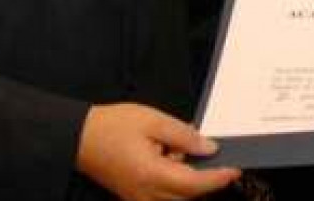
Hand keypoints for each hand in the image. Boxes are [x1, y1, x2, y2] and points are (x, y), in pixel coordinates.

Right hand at [76, 103, 239, 200]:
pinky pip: (163, 197)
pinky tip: (167, 158)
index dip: (218, 178)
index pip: (194, 184)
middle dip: (205, 179)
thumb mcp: (152, 121)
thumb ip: (184, 135)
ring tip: (175, 150)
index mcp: (151, 174)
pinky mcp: (135, 197)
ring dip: (187, 180)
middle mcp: (146, 193)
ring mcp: (139, 198)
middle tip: (207, 151)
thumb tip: (209, 148)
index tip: (234, 169)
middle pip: (189, 196)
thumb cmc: (111, 126)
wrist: (78, 137)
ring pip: (177, 199)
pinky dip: (174, 183)